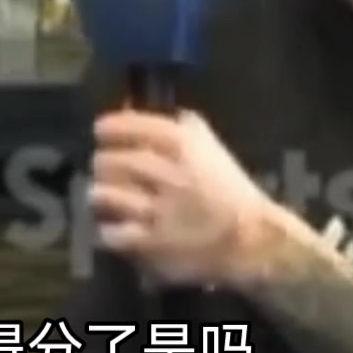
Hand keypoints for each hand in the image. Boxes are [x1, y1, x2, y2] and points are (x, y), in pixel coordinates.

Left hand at [89, 109, 280, 285]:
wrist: (251, 238)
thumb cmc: (228, 189)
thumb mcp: (210, 147)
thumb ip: (179, 125)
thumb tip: (136, 108)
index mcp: (185, 146)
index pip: (133, 126)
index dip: (111, 127)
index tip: (100, 131)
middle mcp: (169, 174)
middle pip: (113, 161)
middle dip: (103, 163)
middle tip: (103, 167)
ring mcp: (160, 210)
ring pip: (107, 195)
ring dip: (100, 194)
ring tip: (103, 195)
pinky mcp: (154, 243)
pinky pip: (114, 233)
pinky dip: (109, 229)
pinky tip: (114, 226)